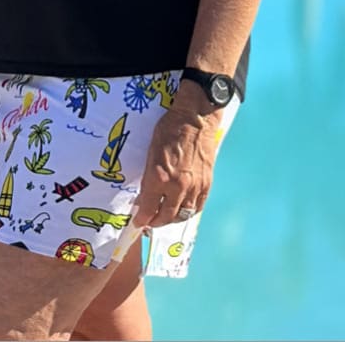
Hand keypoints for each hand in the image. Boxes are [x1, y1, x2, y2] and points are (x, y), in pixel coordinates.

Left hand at [129, 102, 220, 228]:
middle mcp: (177, 186)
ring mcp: (194, 187)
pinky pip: (197, 207)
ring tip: (164, 218)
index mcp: (159, 177)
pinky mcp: (207, 185)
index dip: (142, 218)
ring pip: (183, 215)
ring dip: (172, 219)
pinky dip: (189, 213)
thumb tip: (146, 195)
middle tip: (149, 223)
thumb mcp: (150, 152)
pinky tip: (183, 211)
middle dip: (155, 222)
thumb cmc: (168, 130)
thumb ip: (149, 176)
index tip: (138, 223)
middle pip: (166, 215)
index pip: (149, 207)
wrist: (195, 121)